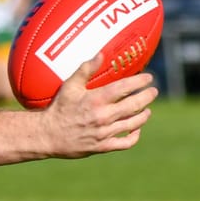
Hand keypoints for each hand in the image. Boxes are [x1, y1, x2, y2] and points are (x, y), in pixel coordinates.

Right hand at [41, 55, 155, 157]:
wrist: (46, 135)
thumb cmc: (58, 108)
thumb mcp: (69, 86)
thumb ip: (85, 70)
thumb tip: (100, 54)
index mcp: (96, 99)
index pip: (125, 88)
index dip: (140, 81)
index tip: (148, 78)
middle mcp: (103, 116)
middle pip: (135, 105)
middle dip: (148, 96)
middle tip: (153, 91)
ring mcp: (104, 132)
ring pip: (134, 123)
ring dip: (144, 115)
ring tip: (147, 109)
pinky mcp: (102, 146)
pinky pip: (126, 142)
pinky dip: (135, 135)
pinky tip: (136, 128)